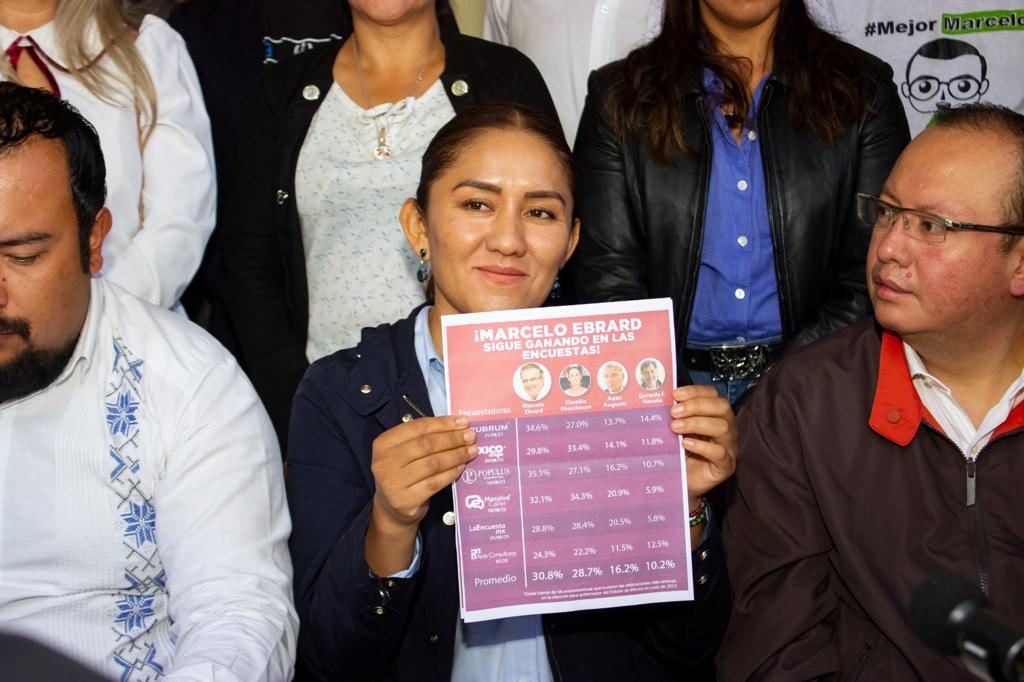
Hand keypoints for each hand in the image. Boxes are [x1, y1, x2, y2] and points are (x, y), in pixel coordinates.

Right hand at [365, 415, 477, 575]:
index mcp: (384, 443)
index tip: (463, 422)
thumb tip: (458, 426)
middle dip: (453, 438)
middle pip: (426, 444)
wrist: (391, 507)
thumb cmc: (402, 472)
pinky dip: (450, 473)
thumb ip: (424, 437)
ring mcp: (393, 482)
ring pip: (433, 463)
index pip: (418, 427)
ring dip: (456, 455)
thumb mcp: (405, 451)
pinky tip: (461, 467)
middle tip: (471, 436)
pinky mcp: (405, 500)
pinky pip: (434, 483)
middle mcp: (385, 461)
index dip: (443, 423)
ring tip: (471, 451)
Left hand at [669, 385, 736, 504]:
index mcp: (715, 415)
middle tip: (674, 412)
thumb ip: (675, 416)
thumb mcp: (676, 430)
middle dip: (696, 406)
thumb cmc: (679, 453)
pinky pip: (720, 453)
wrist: (681, 482)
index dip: (695, 391)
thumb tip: (663, 400)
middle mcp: (726, 428)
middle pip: (722, 407)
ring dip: (697, 423)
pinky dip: (702, 446)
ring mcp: (729, 447)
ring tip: (675, 427)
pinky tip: (686, 444)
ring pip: (723, 428)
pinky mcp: (726, 466)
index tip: (676, 394)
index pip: (713, 395)